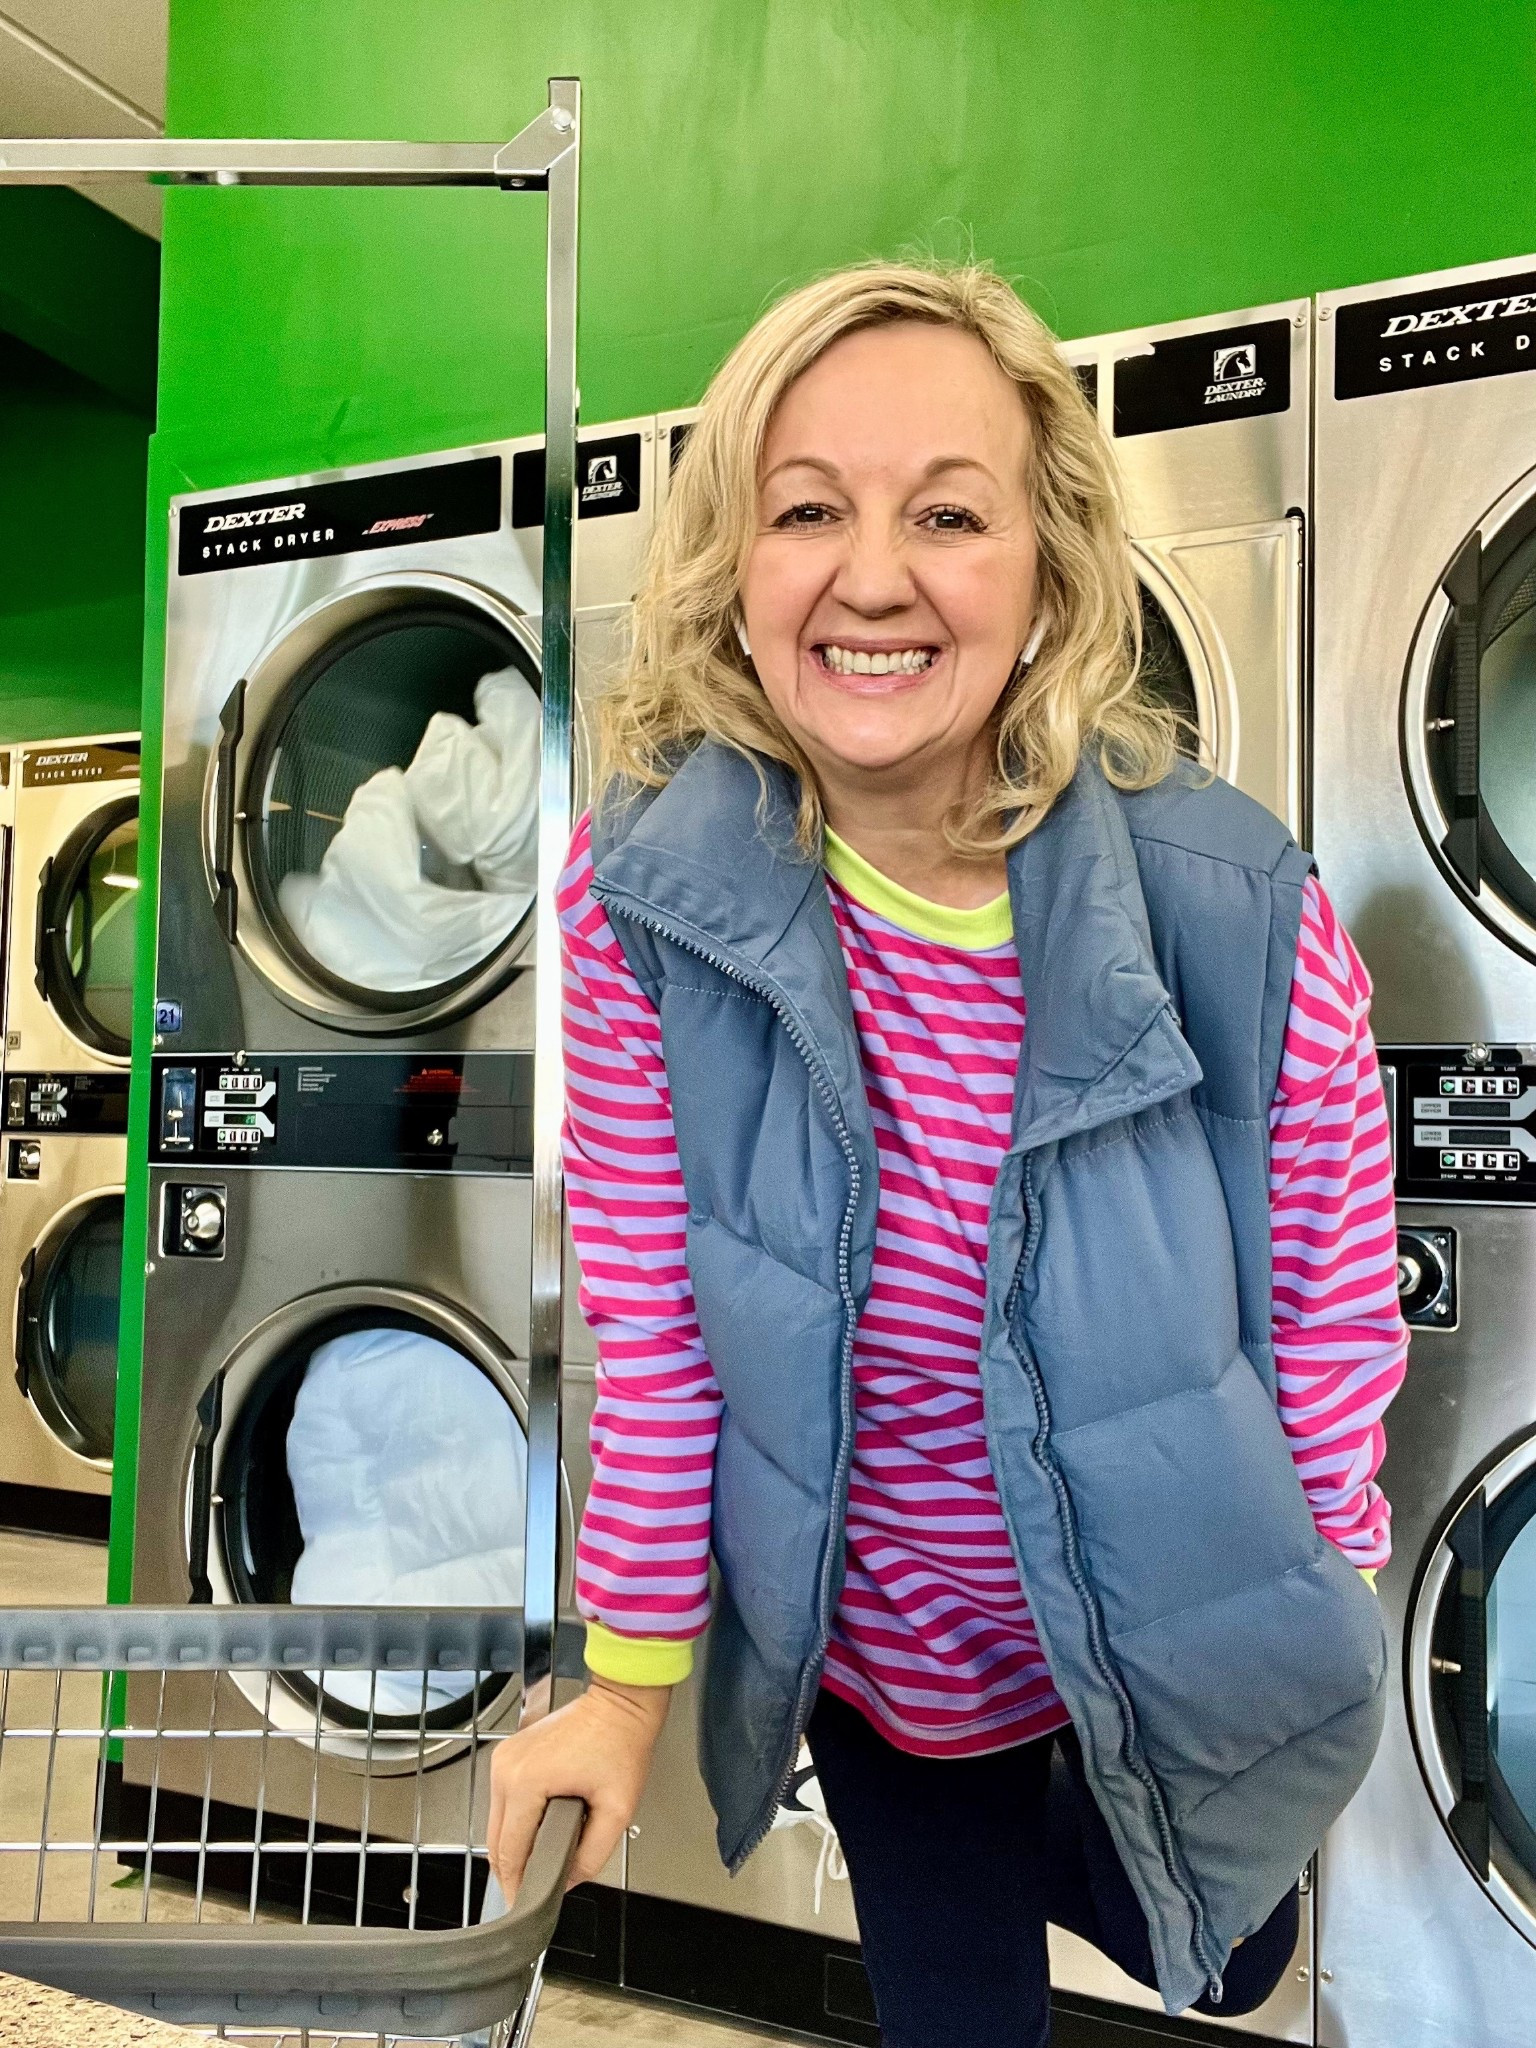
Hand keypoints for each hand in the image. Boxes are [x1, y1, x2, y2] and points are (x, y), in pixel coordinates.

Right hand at [487, 1678, 670, 1897]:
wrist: (620, 1704)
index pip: (509, 1851)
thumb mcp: (617, 1810)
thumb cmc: (621, 1744)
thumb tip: (567, 1882)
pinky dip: (516, 1820)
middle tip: (531, 1892)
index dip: (516, 1885)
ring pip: (496, 1822)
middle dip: (512, 1870)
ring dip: (513, 1844)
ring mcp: (504, 1758)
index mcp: (526, 1782)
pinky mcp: (509, 1754)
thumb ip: (591, 1855)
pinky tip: (537, 1831)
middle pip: (496, 1840)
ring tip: (538, 1863)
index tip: (524, 1905)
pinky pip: (504, 1801)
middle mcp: (506, 1769)